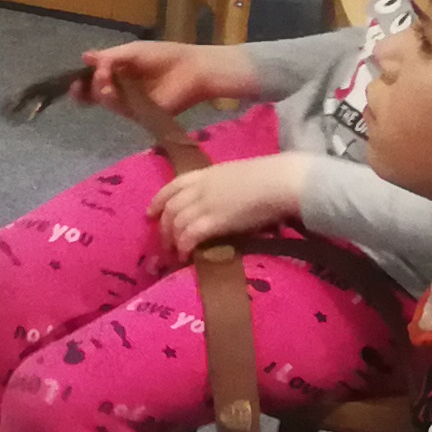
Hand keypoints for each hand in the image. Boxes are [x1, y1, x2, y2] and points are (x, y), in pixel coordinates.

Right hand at [77, 39, 269, 123]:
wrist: (191, 70)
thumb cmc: (164, 56)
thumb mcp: (132, 51)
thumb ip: (108, 57)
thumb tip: (84, 58)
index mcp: (118, 70)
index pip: (94, 78)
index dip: (81, 80)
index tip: (74, 79)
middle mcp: (121, 87)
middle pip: (94, 92)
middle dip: (87, 87)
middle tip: (96, 78)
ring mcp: (130, 101)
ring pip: (104, 101)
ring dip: (99, 92)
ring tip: (105, 83)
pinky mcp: (139, 113)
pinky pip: (120, 109)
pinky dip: (111, 100)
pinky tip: (110, 91)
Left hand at [152, 155, 307, 258]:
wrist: (281, 182)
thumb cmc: (269, 178)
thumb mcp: (237, 177)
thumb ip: (223, 189)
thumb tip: (224, 204)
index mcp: (205, 174)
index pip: (172, 186)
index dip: (158, 201)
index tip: (150, 213)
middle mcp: (199, 188)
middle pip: (170, 208)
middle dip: (162, 227)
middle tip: (163, 244)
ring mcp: (204, 204)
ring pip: (175, 223)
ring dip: (171, 241)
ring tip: (174, 255)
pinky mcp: (213, 221)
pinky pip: (188, 235)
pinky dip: (184, 247)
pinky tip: (186, 257)